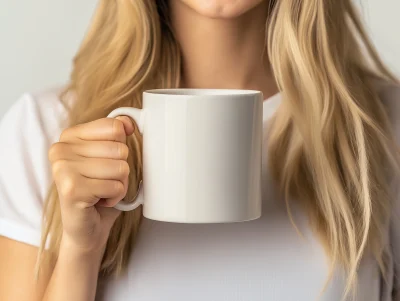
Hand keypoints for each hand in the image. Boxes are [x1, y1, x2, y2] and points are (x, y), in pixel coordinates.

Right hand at [48, 116, 134, 252]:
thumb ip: (117, 134)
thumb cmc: (100, 190)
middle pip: (120, 149)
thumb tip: (128, 122)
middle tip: (103, 182)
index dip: (121, 148)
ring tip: (101, 192)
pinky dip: (115, 197)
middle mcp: (61, 149)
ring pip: (121, 168)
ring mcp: (63, 168)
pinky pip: (117, 186)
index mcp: (70, 136)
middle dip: (121, 170)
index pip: (115, 127)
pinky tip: (99, 202)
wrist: (87, 228)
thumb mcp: (110, 157)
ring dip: (119, 185)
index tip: (106, 161)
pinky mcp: (71, 189)